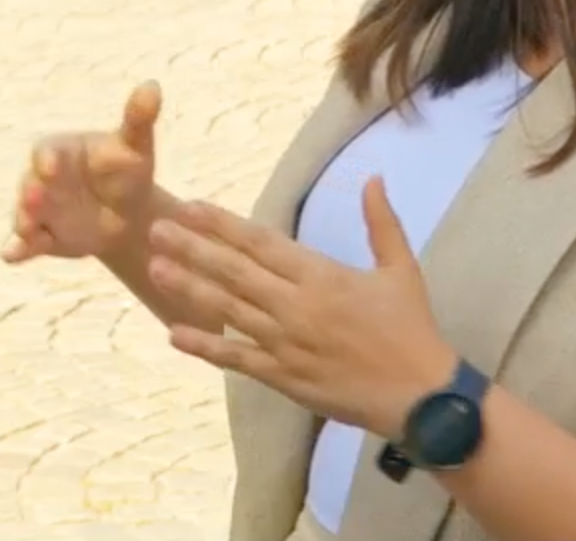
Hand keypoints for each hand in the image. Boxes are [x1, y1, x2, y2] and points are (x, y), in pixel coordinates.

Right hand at [1, 81, 160, 263]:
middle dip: (30, 192)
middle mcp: (44, 179)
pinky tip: (10, 256)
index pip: (48, 150)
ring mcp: (42, 210)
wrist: (129, 213)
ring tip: (25, 231)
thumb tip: (153, 85)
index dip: (47, 158)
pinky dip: (17, 249)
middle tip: (34, 199)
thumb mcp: (136, 146)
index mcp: (62, 150)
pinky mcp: (44, 237)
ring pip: (25, 214)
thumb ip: (138, 118)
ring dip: (23, 221)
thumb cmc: (127, 169)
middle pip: (31, 183)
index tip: (50, 167)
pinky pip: (27, 244)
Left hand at [146, 176, 457, 436]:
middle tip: (155, 228)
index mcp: (321, 276)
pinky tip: (174, 334)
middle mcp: (296, 306)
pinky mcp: (283, 378)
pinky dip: (205, 347)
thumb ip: (381, 223)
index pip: (261, 243)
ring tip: (154, 268)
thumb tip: (372, 177)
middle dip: (192, 248)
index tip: (191, 206)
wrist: (421, 397)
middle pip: (234, 271)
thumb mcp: (401, 270)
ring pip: (228, 310)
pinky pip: (237, 359)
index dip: (223, 224)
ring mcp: (286, 344)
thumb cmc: (411, 329)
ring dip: (189, 289)